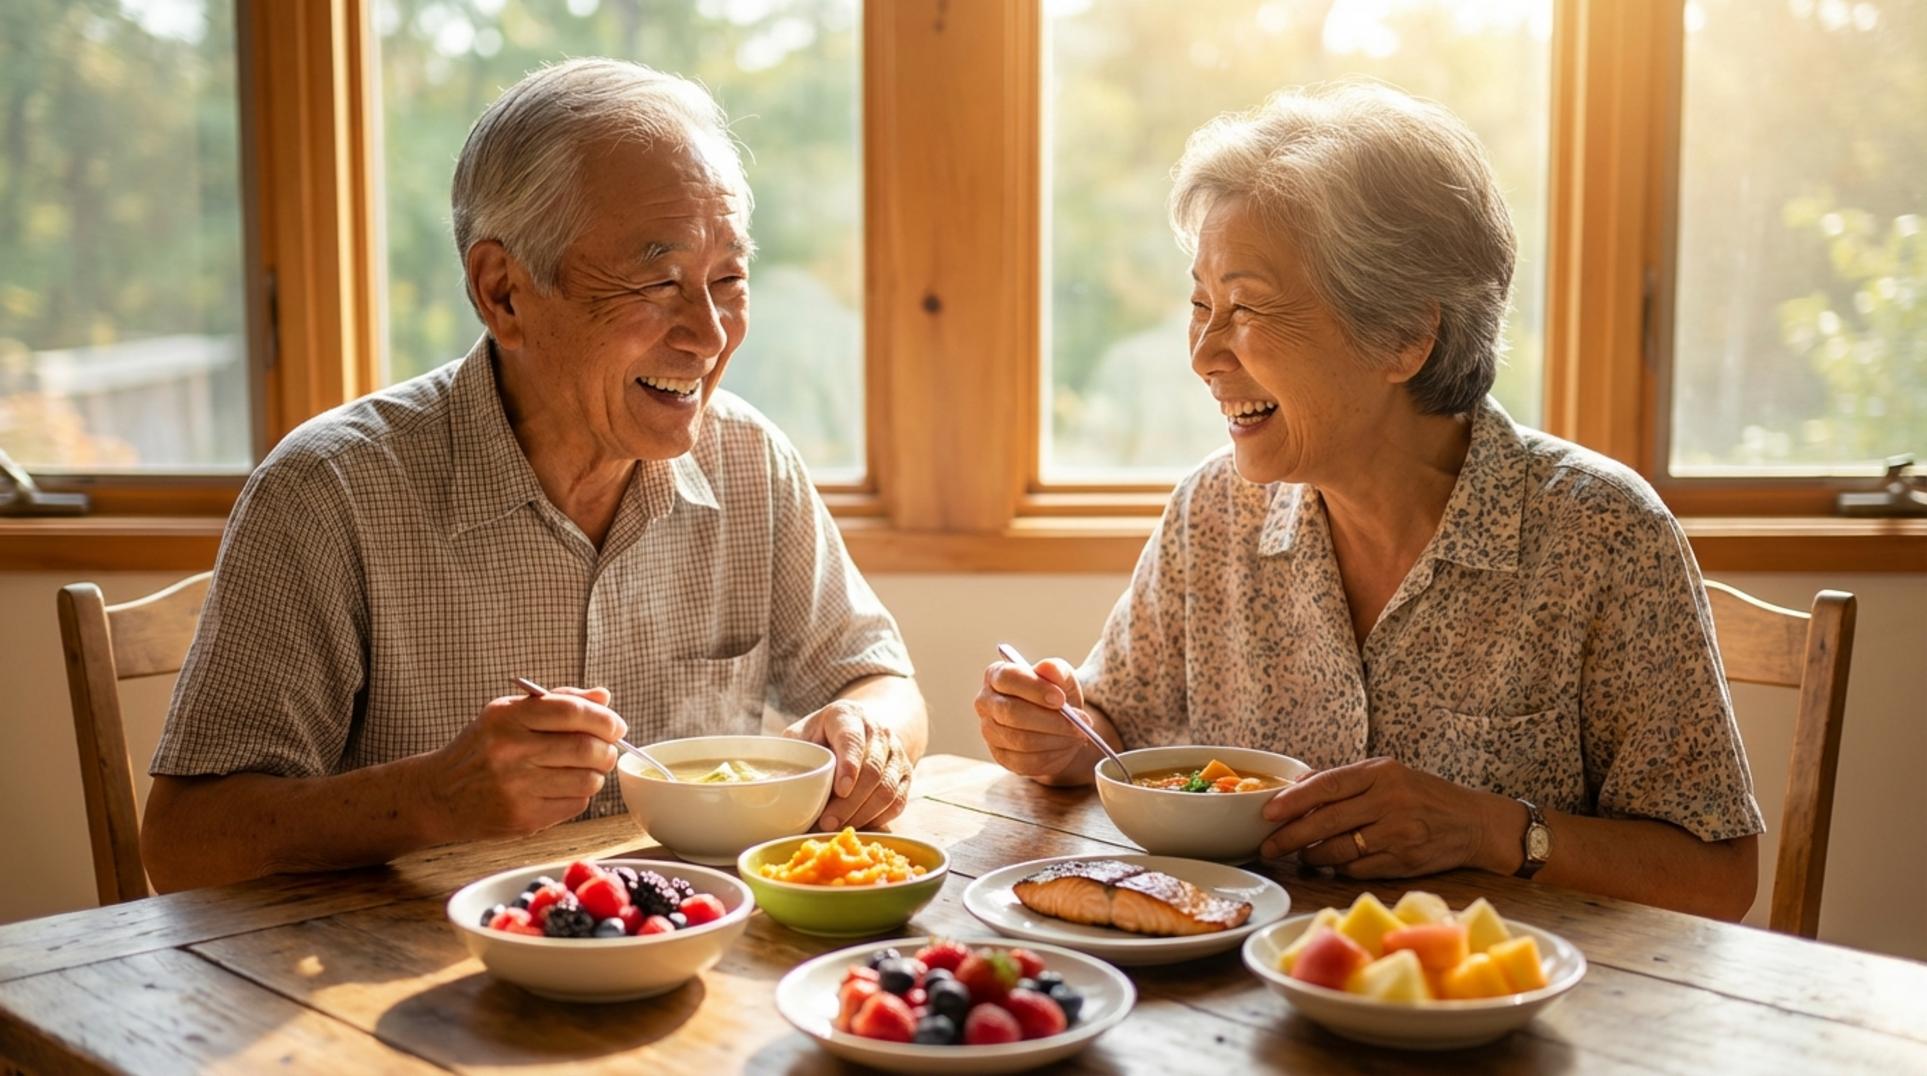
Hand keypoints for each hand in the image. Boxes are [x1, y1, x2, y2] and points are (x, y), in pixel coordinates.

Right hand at [424, 686, 626, 839]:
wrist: (438, 795)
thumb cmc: (480, 749)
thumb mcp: (508, 715)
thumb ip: (558, 702)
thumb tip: (604, 698)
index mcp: (507, 717)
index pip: (572, 711)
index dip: (604, 719)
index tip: (616, 726)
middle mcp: (510, 751)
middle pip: (587, 748)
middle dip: (607, 749)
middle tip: (605, 750)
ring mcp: (516, 788)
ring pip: (588, 780)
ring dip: (595, 774)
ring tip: (582, 769)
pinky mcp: (523, 818)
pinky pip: (576, 805)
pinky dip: (579, 796)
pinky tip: (561, 788)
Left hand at [782, 699, 913, 830]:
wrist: (862, 728)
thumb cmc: (822, 736)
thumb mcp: (803, 734)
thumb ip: (793, 753)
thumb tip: (775, 784)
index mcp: (848, 715)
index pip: (853, 739)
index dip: (849, 765)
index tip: (840, 790)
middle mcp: (878, 731)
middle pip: (872, 770)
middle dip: (850, 802)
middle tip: (827, 822)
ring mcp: (896, 752)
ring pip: (888, 789)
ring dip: (863, 813)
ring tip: (839, 826)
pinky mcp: (906, 774)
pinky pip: (898, 801)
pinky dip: (878, 817)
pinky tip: (858, 824)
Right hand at [975, 658, 1095, 781]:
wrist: (1056, 724)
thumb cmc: (1055, 695)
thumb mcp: (1061, 678)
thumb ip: (1056, 670)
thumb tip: (1047, 668)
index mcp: (996, 676)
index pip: (1007, 678)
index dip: (1034, 689)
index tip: (1061, 699)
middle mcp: (986, 703)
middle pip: (1011, 713)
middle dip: (1050, 720)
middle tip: (1079, 723)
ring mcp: (989, 732)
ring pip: (1021, 740)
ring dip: (1055, 738)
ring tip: (1077, 734)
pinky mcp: (1000, 757)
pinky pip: (1026, 761)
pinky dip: (1052, 755)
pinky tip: (1065, 746)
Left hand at [1259, 757, 1519, 877]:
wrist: (1474, 823)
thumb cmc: (1423, 795)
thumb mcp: (1388, 774)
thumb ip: (1345, 780)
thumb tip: (1296, 785)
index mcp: (1381, 773)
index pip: (1328, 786)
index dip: (1293, 800)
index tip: (1268, 812)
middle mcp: (1389, 802)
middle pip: (1327, 822)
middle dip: (1290, 836)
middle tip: (1268, 846)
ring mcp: (1398, 834)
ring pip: (1339, 850)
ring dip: (1313, 855)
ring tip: (1302, 854)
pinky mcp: (1403, 862)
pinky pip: (1357, 869)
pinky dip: (1339, 867)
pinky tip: (1333, 863)